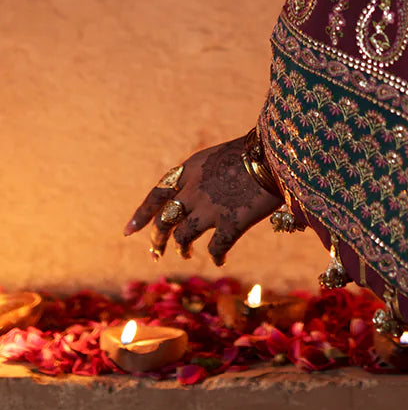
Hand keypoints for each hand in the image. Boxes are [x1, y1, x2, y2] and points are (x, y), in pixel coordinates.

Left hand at [124, 135, 282, 265]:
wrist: (278, 152)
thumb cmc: (255, 149)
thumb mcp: (220, 156)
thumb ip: (204, 177)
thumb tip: (197, 196)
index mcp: (190, 169)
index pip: (156, 195)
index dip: (141, 215)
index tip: (128, 232)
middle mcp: (193, 190)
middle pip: (164, 221)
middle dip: (157, 239)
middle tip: (156, 252)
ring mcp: (209, 209)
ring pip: (183, 237)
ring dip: (181, 248)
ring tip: (184, 254)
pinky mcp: (230, 224)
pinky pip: (215, 249)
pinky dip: (215, 256)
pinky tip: (219, 260)